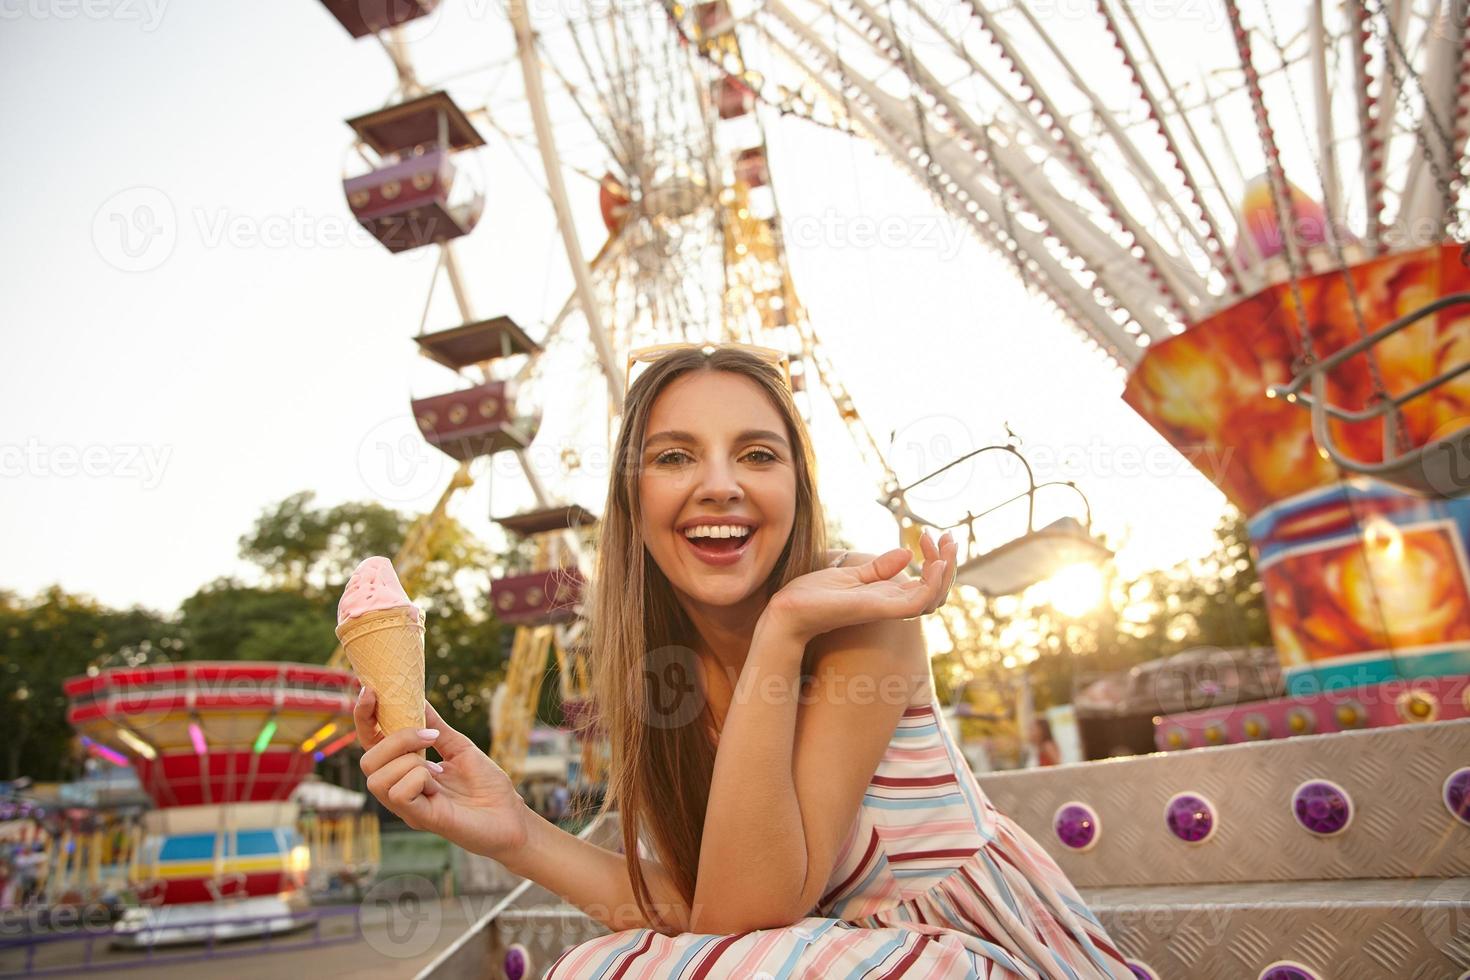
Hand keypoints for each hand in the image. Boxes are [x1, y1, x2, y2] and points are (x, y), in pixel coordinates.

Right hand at [355, 688, 528, 858]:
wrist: (512, 816)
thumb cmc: (486, 786)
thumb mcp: (459, 747)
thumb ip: (436, 726)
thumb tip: (417, 697)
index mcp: (405, 770)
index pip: (371, 744)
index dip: (364, 717)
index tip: (371, 690)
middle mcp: (399, 789)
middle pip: (367, 761)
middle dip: (397, 739)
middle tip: (431, 737)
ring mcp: (407, 807)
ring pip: (376, 778)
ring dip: (409, 760)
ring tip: (437, 766)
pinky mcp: (420, 818)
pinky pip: (399, 794)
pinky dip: (419, 778)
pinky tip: (438, 781)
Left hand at [767, 530, 954, 642]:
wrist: (788, 610)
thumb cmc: (814, 596)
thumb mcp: (850, 576)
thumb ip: (879, 569)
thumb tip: (906, 554)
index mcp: (887, 597)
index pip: (926, 585)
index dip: (937, 562)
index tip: (931, 535)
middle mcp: (891, 605)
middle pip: (936, 592)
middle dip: (949, 563)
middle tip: (949, 537)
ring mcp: (886, 609)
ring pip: (934, 598)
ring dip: (946, 571)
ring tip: (946, 546)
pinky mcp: (878, 609)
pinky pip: (917, 603)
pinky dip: (932, 584)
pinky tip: (935, 563)